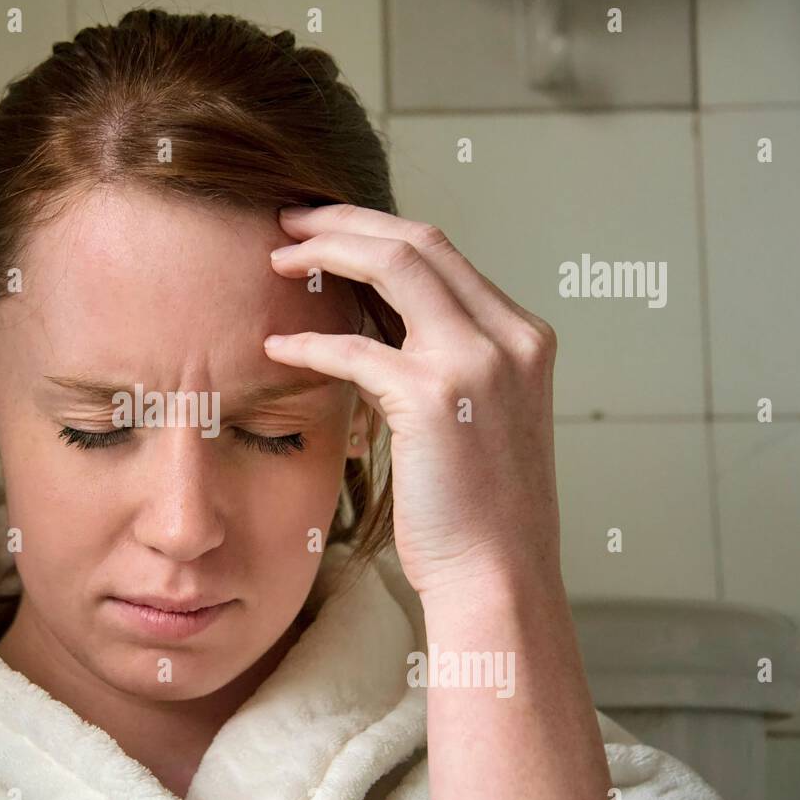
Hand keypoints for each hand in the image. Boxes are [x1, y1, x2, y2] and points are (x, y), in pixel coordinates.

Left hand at [265, 203, 562, 602]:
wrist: (499, 579)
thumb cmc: (478, 514)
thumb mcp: (478, 423)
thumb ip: (444, 369)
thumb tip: (379, 337)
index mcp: (523, 339)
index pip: (445, 254)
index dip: (377, 232)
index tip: (328, 230)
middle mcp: (510, 337)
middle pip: (418, 241)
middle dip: (346, 221)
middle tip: (289, 220)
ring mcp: (479, 362)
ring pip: (394, 264)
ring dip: (326, 251)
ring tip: (276, 255)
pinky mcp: (436, 397)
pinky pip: (356, 348)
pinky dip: (310, 341)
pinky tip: (276, 346)